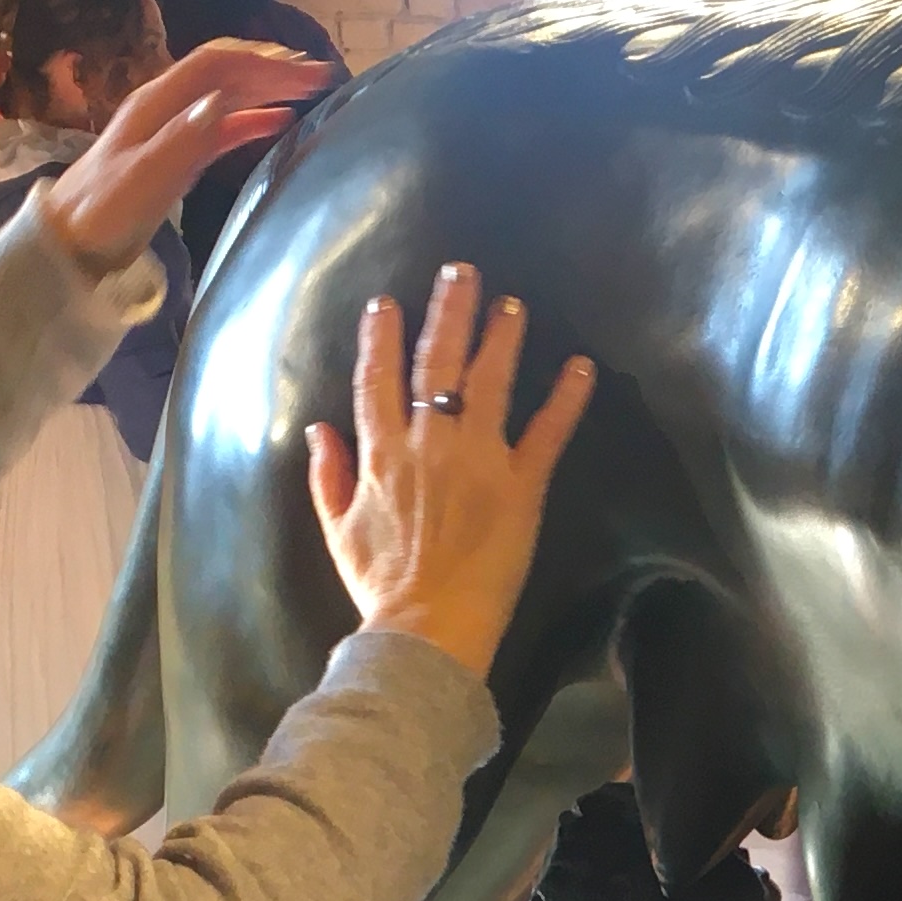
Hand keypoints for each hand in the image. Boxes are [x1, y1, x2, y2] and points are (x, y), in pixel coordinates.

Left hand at [37, 42, 340, 272]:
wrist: (66, 242)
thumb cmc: (103, 213)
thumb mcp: (145, 178)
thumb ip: (184, 139)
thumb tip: (224, 102)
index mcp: (158, 102)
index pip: (218, 64)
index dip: (264, 61)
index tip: (309, 70)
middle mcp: (166, 105)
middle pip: (225, 72)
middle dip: (273, 67)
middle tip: (320, 74)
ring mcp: (171, 129)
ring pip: (227, 95)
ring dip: (266, 88)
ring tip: (308, 90)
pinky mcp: (176, 155)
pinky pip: (222, 126)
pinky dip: (253, 119)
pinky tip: (278, 122)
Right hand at [303, 264, 599, 680]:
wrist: (425, 629)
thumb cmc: (380, 587)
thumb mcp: (337, 530)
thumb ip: (327, 475)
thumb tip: (320, 428)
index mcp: (381, 452)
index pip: (378, 379)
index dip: (382, 338)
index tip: (387, 304)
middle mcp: (429, 442)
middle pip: (438, 363)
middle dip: (449, 312)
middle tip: (461, 271)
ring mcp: (478, 460)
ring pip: (489, 382)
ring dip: (501, 337)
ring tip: (512, 303)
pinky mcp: (521, 486)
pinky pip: (547, 433)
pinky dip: (566, 398)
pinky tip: (581, 366)